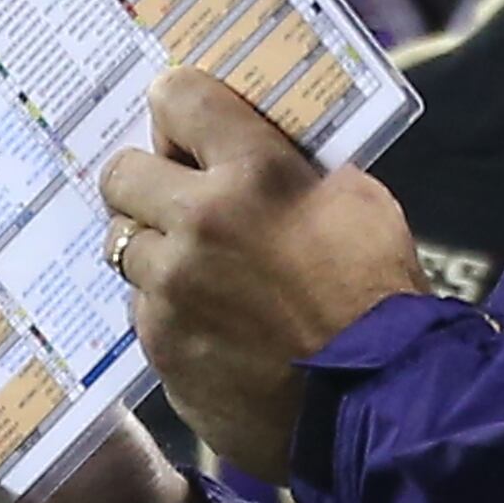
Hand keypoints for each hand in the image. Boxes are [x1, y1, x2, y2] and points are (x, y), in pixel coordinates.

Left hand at [98, 71, 422, 481]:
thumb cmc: (381, 300)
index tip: (183, 122)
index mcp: (252, 176)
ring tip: (197, 270)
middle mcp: (197, 224)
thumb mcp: (360, 203)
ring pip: (125, 246)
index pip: (179, 98)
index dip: (179, 106)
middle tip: (175, 198)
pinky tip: (210, 325)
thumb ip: (294, 172)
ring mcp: (171, 290)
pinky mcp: (160, 346)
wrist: (377, 405)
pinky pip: (144, 309)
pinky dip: (169, 310)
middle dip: (147, 181)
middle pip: (122, 173)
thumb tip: (255, 158)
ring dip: (156, 251)